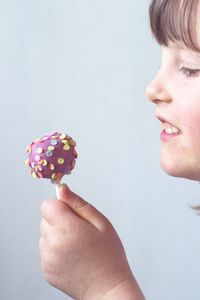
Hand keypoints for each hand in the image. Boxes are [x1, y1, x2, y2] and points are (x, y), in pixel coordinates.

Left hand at [40, 184, 143, 298]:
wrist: (108, 288)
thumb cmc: (109, 254)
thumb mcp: (100, 222)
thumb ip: (77, 203)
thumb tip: (61, 188)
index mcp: (66, 229)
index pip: (47, 205)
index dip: (61, 206)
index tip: (73, 215)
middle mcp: (52, 244)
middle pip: (45, 218)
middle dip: (60, 220)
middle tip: (80, 232)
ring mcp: (47, 259)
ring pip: (45, 234)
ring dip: (57, 235)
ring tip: (77, 246)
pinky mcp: (46, 270)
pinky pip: (46, 250)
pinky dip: (56, 250)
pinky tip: (73, 257)